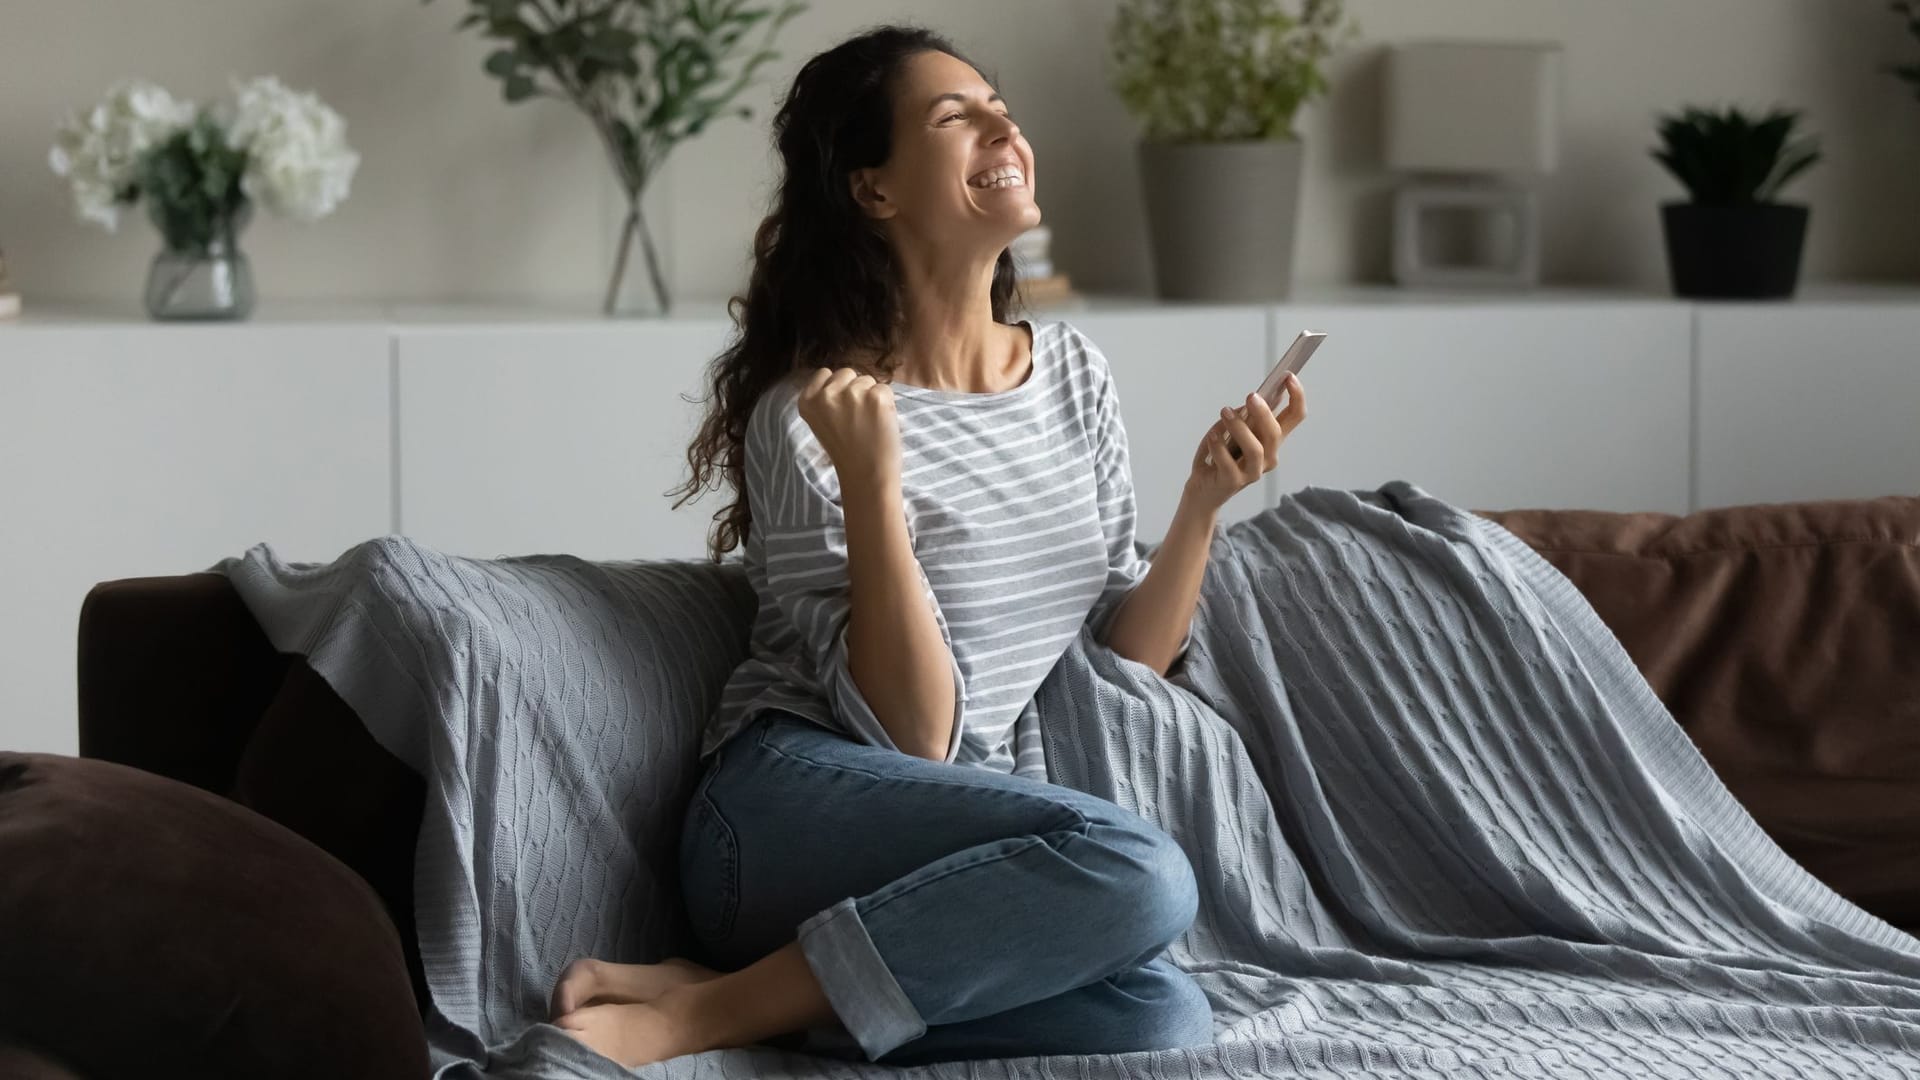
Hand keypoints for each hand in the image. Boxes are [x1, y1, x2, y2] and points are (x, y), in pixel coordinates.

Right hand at [797, 366, 901, 489]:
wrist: (866, 475)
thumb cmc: (846, 451)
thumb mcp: (821, 422)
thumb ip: (826, 399)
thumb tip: (844, 379)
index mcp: (807, 401)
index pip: (825, 373)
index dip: (838, 388)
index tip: (841, 408)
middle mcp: (826, 395)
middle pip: (847, 373)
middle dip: (855, 389)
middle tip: (856, 418)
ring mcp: (851, 394)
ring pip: (867, 380)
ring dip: (871, 397)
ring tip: (868, 423)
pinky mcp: (875, 397)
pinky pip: (885, 389)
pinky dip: (887, 404)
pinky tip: (879, 423)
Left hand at [1184, 372, 1305, 512]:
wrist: (1204, 490)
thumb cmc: (1219, 456)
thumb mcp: (1232, 430)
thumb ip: (1243, 417)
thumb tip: (1248, 403)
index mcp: (1272, 440)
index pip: (1295, 417)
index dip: (1297, 397)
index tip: (1289, 376)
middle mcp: (1268, 457)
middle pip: (1276, 433)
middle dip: (1264, 413)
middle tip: (1251, 396)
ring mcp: (1253, 472)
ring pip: (1255, 449)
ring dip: (1240, 428)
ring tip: (1225, 412)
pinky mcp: (1233, 482)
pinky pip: (1228, 462)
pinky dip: (1219, 446)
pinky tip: (1212, 436)